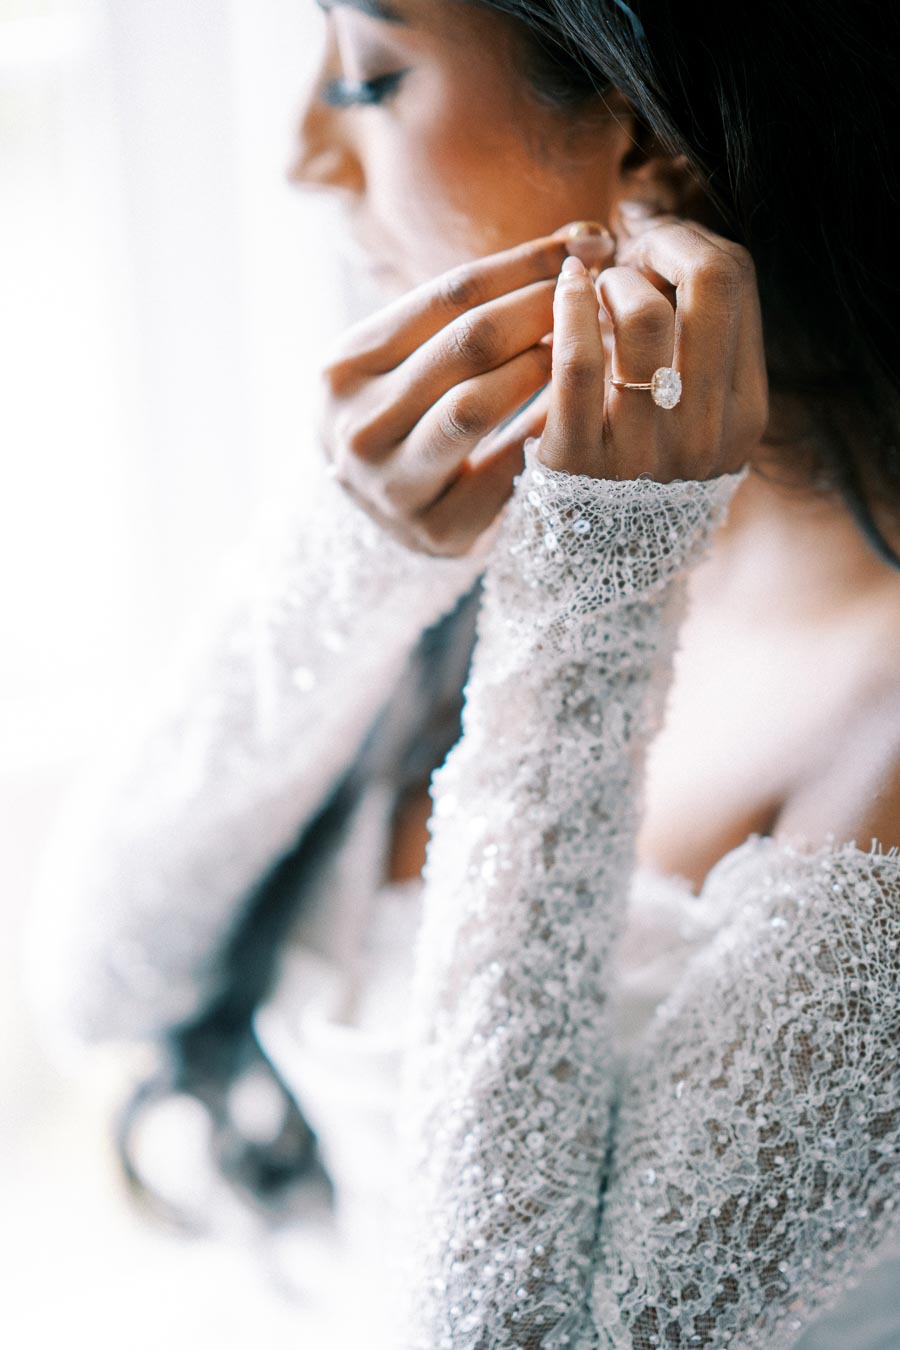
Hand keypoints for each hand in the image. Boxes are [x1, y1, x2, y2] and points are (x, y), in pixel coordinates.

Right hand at [320, 233, 585, 556]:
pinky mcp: (433, 530)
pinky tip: (580, 411)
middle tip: (601, 294)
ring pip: (475, 405)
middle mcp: (356, 423)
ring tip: (586, 349)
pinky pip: (501, 469)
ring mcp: (388, 484)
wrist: (385, 514)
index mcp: (345, 363)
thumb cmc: (414, 413)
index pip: (450, 293)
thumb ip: (481, 304)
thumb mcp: (418, 353)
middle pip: (467, 344)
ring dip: (544, 367)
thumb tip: (585, 237)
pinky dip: (544, 433)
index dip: (528, 263)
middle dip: (545, 309)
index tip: (591, 243)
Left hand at [540, 208, 768, 481]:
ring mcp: (646, 452)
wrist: (589, 557)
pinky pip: (579, 360)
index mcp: (745, 413)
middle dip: (658, 248)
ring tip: (593, 292)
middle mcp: (706, 434)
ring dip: (611, 281)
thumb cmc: (634, 460)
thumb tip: (657, 230)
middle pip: (708, 284)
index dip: (687, 242)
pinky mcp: (580, 462)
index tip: (651, 249)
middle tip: (623, 262)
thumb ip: (691, 337)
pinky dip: (570, 305)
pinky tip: (564, 287)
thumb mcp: (687, 408)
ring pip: (644, 316)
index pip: (736, 282)